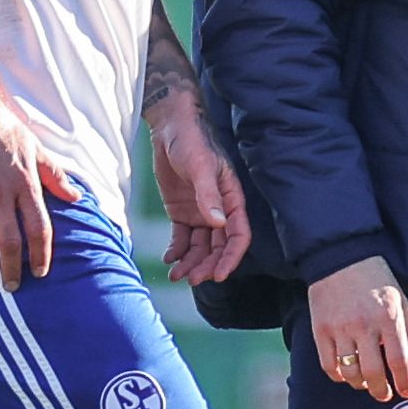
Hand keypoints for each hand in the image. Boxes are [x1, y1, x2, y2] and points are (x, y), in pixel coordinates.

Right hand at [0, 95, 71, 290]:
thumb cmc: (5, 129)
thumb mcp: (36, 150)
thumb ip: (55, 176)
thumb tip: (77, 197)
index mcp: (25, 184)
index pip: (38, 228)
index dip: (40, 255)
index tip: (40, 273)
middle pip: (8, 241)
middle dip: (10, 269)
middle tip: (11, 287)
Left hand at [147, 88, 250, 284]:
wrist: (170, 128)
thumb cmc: (192, 141)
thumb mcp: (201, 166)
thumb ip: (208, 195)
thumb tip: (218, 223)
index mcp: (231, 199)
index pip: (238, 235)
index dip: (231, 257)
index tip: (220, 275)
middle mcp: (219, 210)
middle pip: (218, 246)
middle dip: (207, 265)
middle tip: (193, 280)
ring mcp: (200, 212)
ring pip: (200, 246)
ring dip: (191, 263)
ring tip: (176, 276)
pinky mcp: (181, 212)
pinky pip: (182, 238)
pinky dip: (176, 251)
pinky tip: (169, 260)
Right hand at [309, 256, 407, 401]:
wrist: (341, 257)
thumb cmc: (376, 279)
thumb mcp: (400, 301)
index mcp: (388, 317)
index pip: (399, 360)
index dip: (405, 382)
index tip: (407, 392)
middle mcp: (364, 325)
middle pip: (373, 372)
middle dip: (381, 391)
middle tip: (385, 395)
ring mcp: (340, 328)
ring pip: (350, 372)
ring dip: (360, 384)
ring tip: (366, 383)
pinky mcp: (320, 330)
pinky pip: (328, 365)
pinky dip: (338, 375)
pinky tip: (346, 374)